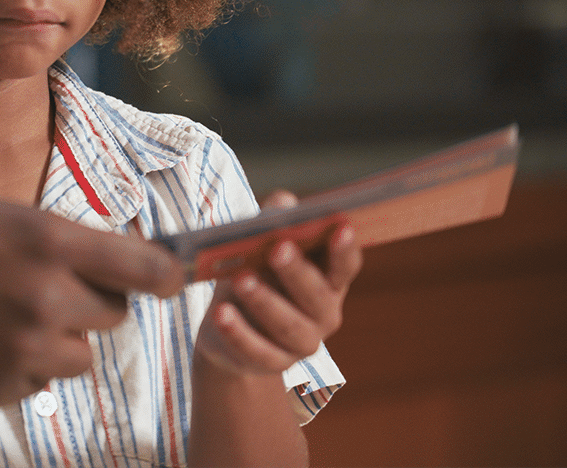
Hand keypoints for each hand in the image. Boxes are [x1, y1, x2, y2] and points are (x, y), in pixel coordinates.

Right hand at [0, 200, 183, 406]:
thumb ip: (58, 243)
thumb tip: (116, 267)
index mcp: (46, 241)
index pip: (146, 269)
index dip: (164, 276)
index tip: (168, 279)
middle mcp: (44, 297)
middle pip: (114, 316)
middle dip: (90, 303)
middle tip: (45, 288)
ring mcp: (20, 350)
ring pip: (78, 356)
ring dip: (56, 339)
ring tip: (1, 316)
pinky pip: (35, 383)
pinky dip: (16, 367)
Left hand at [194, 191, 362, 375]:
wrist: (227, 325)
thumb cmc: (253, 273)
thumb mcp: (258, 246)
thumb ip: (273, 223)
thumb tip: (283, 202)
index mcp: (328, 280)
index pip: (345, 266)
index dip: (345, 249)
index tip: (341, 227)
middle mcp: (323, 314)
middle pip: (317, 295)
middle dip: (297, 272)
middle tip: (278, 248)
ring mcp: (301, 343)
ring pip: (288, 326)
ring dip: (265, 301)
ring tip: (242, 278)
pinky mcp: (272, 363)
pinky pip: (258, 351)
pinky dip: (238, 333)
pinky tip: (221, 314)